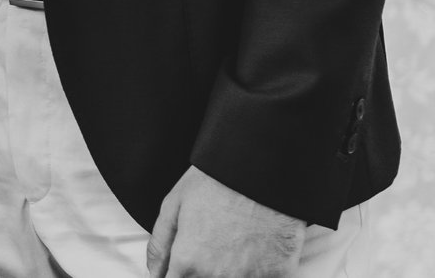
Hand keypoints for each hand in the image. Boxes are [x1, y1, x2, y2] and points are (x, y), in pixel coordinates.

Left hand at [147, 167, 305, 277]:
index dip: (177, 273)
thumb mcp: (175, 204)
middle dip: (201, 272)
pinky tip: (256, 247)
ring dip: (229, 272)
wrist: (264, 167)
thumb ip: (159, 246)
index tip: (183, 264)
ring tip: (234, 245)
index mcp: (189, 263)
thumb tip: (155, 273)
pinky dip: (257, 271)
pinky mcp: (279, 275)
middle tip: (211, 247)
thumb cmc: (219, 180)